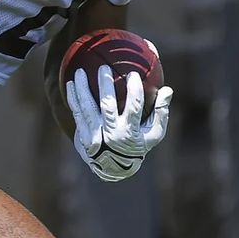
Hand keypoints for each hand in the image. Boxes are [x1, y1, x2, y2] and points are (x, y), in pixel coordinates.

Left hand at [65, 65, 171, 181]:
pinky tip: (70, 84)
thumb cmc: (137, 146)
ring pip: (86, 108)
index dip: (134, 91)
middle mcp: (111, 133)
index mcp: (129, 133)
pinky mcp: (83, 136)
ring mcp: (95, 135)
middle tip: (103, 68)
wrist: (113, 168)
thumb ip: (161, 112)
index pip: (133, 108)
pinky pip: (77, 113)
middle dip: (105, 86)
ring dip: (82, 89)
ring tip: (79, 72)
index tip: (133, 74)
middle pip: (107, 106)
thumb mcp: (153, 134)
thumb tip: (168, 90)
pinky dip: (73, 98)